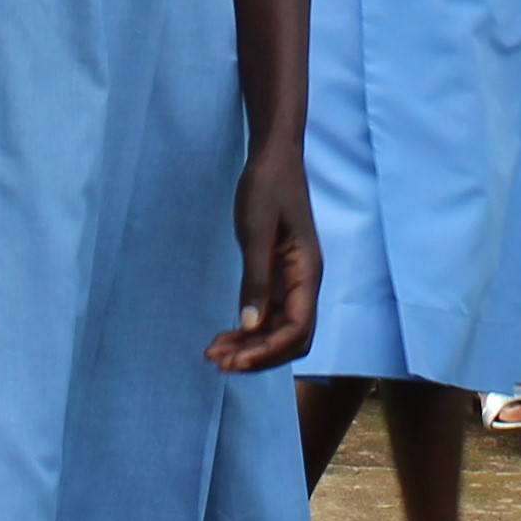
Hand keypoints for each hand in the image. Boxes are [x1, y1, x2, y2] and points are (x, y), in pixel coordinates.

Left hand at [214, 136, 319, 372]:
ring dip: (250, 347)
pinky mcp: (278, 276)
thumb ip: (255, 278)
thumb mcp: (255, 231)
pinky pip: (268, 314)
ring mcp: (292, 281)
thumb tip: (250, 325)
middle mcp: (305, 283)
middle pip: (291, 339)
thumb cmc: (266, 187)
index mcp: (307, 272)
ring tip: (214, 354)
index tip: (233, 361)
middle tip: (218, 363)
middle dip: (258, 356)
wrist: (273, 157)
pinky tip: (225, 335)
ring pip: (278, 331)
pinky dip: (248, 330)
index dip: (266, 351)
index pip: (296, 329)